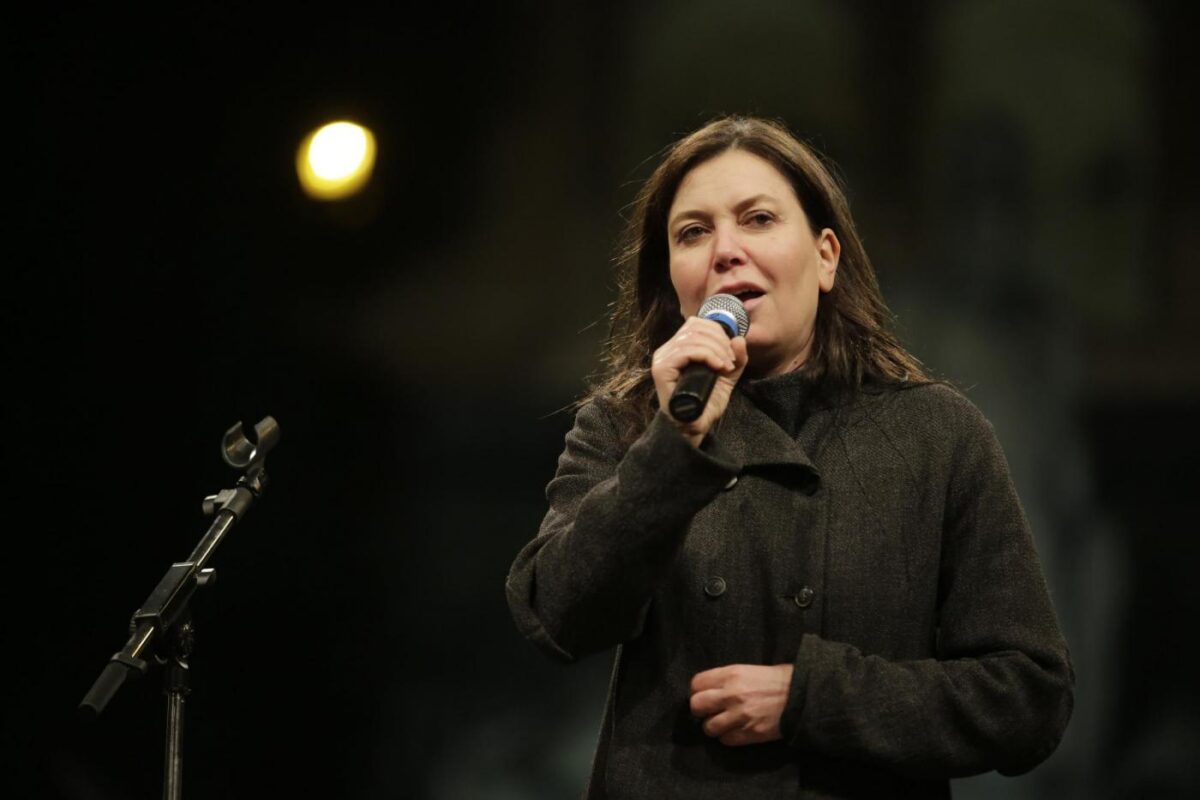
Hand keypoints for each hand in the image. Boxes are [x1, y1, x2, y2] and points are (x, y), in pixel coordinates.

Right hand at [651, 317, 747, 445]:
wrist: (693, 428)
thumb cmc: (705, 404)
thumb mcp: (726, 378)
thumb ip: (735, 359)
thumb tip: (739, 338)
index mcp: (679, 348)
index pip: (697, 324)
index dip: (718, 332)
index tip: (731, 353)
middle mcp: (667, 350)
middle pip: (696, 327)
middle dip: (720, 341)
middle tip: (730, 361)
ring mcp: (662, 359)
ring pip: (693, 337)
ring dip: (716, 349)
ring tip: (726, 367)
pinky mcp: (662, 369)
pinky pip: (686, 351)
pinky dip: (706, 355)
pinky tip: (717, 367)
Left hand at [689, 663, 793, 745]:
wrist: (802, 696)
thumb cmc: (776, 679)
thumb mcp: (748, 670)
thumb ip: (727, 679)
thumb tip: (709, 689)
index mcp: (730, 674)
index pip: (696, 684)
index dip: (697, 691)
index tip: (703, 694)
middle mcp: (731, 695)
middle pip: (696, 706)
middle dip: (699, 710)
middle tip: (708, 711)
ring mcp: (739, 716)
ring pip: (708, 727)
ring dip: (712, 726)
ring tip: (722, 723)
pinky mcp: (750, 733)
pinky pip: (726, 740)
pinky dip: (727, 737)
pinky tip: (734, 731)